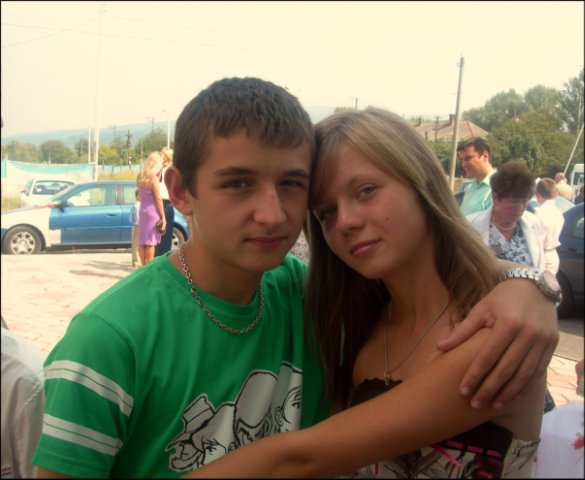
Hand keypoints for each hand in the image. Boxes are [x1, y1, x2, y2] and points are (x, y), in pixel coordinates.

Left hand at [436, 279, 557, 408]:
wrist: (535, 287)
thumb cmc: (502, 298)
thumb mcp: (480, 309)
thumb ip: (462, 331)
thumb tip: (439, 348)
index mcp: (507, 324)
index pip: (487, 356)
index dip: (475, 375)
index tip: (463, 391)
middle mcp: (527, 334)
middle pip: (506, 369)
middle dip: (489, 389)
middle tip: (475, 404)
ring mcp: (542, 341)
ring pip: (524, 374)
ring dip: (508, 393)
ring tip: (492, 405)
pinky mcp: (552, 345)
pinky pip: (538, 371)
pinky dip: (525, 386)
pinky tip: (513, 397)